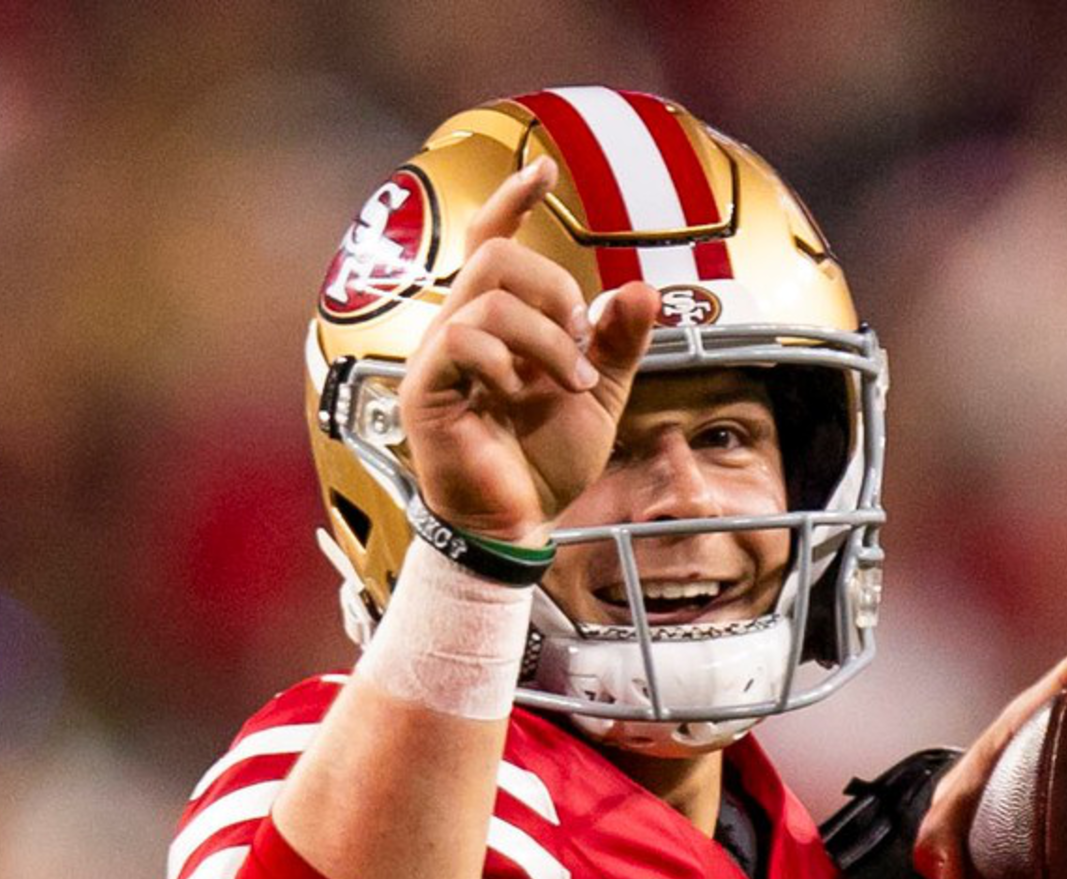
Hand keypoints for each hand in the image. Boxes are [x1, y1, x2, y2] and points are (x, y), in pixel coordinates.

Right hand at [396, 158, 660, 546]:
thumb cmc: (543, 463)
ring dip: (545, 336)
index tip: (545, 166)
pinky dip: (506, 363)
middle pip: (494, 256)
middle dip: (553, 289)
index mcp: (492, 322)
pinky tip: (518, 397)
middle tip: (582, 341)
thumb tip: (641, 288)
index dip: (513, 200)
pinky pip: (463, 339)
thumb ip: (619, 340)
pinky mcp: (425, 390)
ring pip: (488, 296)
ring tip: (568, 382)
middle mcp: (455, 329)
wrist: (516, 524)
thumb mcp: (600, 391)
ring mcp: (435, 358)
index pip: (491, 241)